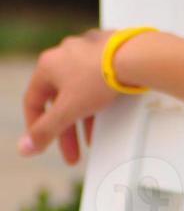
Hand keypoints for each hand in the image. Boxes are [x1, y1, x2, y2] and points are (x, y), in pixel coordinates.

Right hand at [19, 28, 120, 163]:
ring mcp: (85, 55)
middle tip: (73, 154)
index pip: (33, 100)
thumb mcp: (69, 110)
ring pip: (79, 95)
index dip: (36, 125)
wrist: (131, 59)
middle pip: (59, 102)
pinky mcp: (106, 58)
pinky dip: (98, 105)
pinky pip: (96, 86)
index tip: (42, 141)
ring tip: (92, 139)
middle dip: (66, 132)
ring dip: (83, 121)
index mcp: (48, 66)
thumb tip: (26, 147)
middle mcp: (64, 57)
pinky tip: (106, 117)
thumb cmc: (99, 78)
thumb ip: (47, 130)